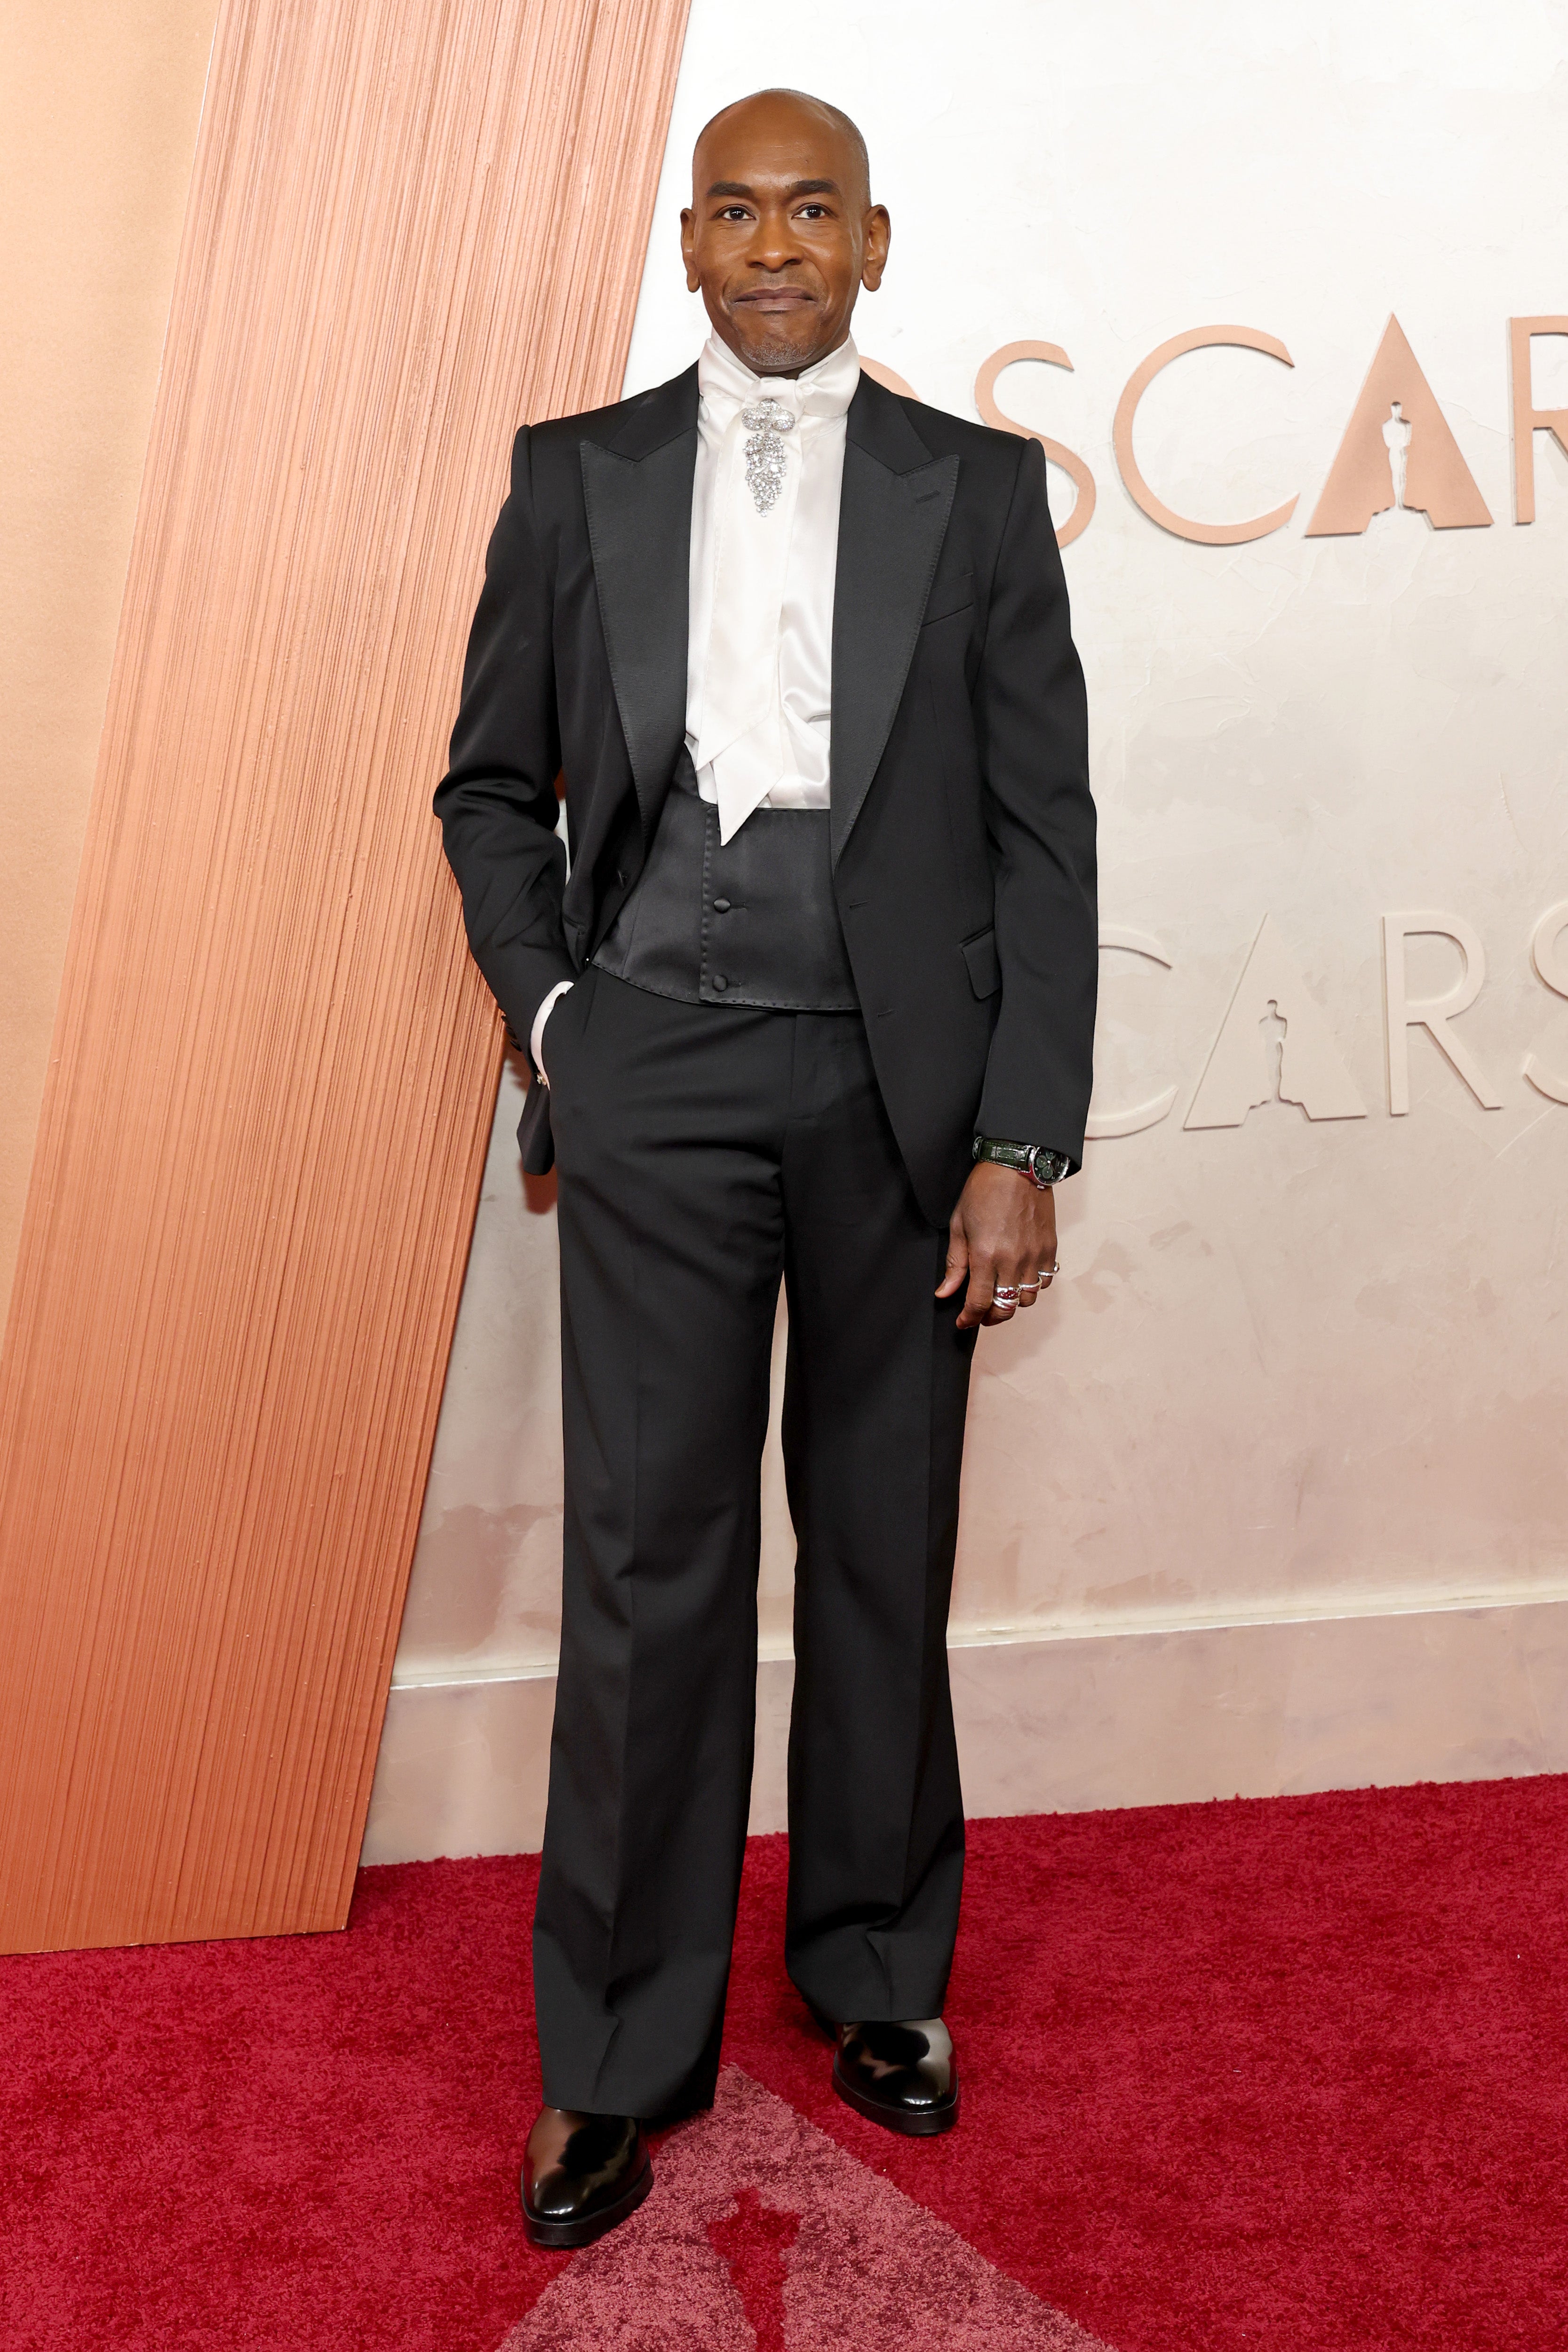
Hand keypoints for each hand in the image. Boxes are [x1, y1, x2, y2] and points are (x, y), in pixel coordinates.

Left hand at [936, 1162, 1058, 1330]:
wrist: (1017, 1166)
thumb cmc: (984, 1191)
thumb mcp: (959, 1226)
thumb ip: (954, 1264)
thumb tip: (945, 1293)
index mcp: (986, 1255)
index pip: (978, 1302)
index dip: (969, 1318)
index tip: (963, 1322)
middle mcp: (1013, 1260)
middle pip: (1005, 1308)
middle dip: (991, 1317)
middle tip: (981, 1314)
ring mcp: (1034, 1255)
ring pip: (1027, 1299)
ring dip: (1012, 1302)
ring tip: (1000, 1294)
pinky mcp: (1050, 1248)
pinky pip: (1045, 1281)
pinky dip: (1032, 1286)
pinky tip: (1020, 1277)